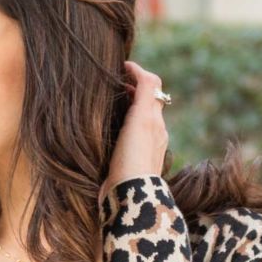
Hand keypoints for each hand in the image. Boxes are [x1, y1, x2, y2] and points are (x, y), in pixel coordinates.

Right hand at [103, 59, 169, 195]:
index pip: (151, 86)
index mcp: (156, 121)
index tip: (120, 65)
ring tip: (106, 104)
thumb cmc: (134, 156)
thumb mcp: (142, 118)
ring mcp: (142, 150)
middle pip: (144, 103)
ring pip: (135, 120)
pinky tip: (105, 131)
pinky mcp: (129, 164)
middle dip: (130, 89)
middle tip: (110, 82)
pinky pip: (126, 138)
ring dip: (123, 108)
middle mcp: (153, 134)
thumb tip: (140, 70)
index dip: (137, 72)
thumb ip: (145, 91)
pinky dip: (118, 127)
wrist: (129, 196)